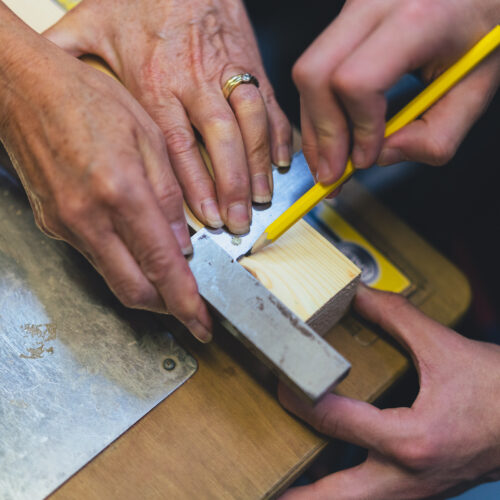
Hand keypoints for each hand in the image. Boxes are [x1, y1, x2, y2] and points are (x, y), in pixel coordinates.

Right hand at [0, 16, 210, 341]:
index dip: (186, 303)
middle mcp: (89, 218)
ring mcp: (66, 226)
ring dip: (146, 288)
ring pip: (114, 280)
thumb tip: (183, 243)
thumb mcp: (149, 138)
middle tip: (190, 308)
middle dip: (167, 308)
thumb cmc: (89, 101)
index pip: (162, 265)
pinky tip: (138, 251)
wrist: (26, 90)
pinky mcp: (54, 226)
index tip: (202, 324)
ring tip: (170, 280)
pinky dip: (124, 266)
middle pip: (134, 290)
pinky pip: (96, 259)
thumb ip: (170, 195)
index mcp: (121, 192)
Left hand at [44, 0, 291, 233]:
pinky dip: (280, 134)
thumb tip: (33, 80)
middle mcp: (196, 82)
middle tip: (239, 221)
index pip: (179, 144)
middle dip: (233, 185)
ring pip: (251, 125)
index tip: (206, 216)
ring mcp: (228, 73)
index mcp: (157, 81)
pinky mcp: (251, 65)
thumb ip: (67, 56)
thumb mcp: (91, 24)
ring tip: (262, 199)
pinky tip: (281, 162)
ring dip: (259, 166)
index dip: (195, 185)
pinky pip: (270, 104)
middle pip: (220, 141)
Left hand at [279, 285, 499, 498]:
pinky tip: (334, 483)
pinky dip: (348, 497)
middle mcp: (408, 474)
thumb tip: (358, 296)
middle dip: (297, 498)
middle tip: (265, 488)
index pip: (334, 420)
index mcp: (410, 438)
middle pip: (337, 498)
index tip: (281, 382)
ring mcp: (416, 490)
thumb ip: (396, 316)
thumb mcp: (446, 347)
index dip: (300, 397)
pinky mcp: (423, 489)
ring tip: (286, 495)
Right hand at [292, 0, 499, 183]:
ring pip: (307, 73)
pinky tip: (333, 134)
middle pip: (315, 75)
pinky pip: (316, 68)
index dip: (358, 129)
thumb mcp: (476, 90)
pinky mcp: (345, 18)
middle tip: (331, 174)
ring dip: (314, 127)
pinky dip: (320, 109)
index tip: (365, 158)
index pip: (357, 81)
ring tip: (328, 161)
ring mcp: (353, 6)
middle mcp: (374, 3)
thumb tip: (381, 157)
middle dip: (321, 135)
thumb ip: (437, 136)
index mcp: (417, 18)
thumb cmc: (481, 33)